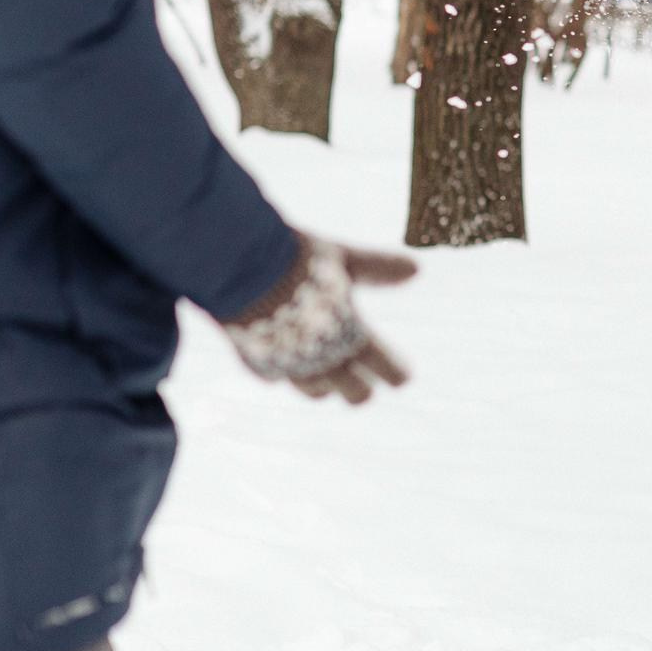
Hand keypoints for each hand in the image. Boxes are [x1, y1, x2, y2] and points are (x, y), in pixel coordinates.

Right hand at [224, 235, 414, 404]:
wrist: (234, 266)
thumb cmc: (294, 257)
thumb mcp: (341, 258)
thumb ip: (378, 268)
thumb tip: (417, 268)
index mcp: (351, 335)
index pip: (384, 368)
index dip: (396, 373)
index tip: (402, 378)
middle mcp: (322, 359)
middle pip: (354, 393)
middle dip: (361, 387)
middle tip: (366, 382)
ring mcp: (287, 365)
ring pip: (315, 392)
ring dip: (325, 385)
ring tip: (330, 375)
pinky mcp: (256, 363)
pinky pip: (278, 377)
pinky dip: (286, 370)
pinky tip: (287, 360)